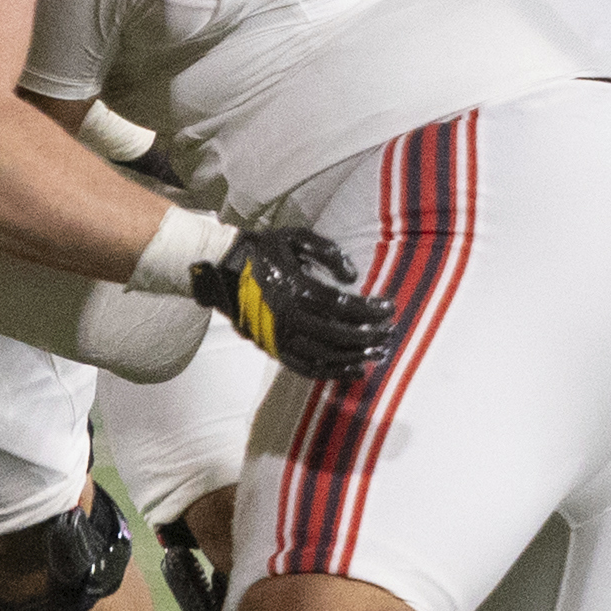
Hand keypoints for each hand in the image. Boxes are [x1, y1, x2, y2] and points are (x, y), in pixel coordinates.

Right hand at [195, 222, 401, 379]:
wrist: (220, 268)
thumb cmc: (265, 249)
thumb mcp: (298, 237)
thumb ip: (329, 253)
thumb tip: (354, 276)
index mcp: (295, 288)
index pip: (342, 306)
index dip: (370, 309)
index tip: (390, 308)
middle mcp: (287, 317)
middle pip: (338, 333)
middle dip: (369, 335)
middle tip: (390, 331)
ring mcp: (278, 337)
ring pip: (325, 355)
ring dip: (356, 356)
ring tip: (379, 353)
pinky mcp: (272, 349)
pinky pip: (305, 368)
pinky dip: (332, 373)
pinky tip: (354, 370)